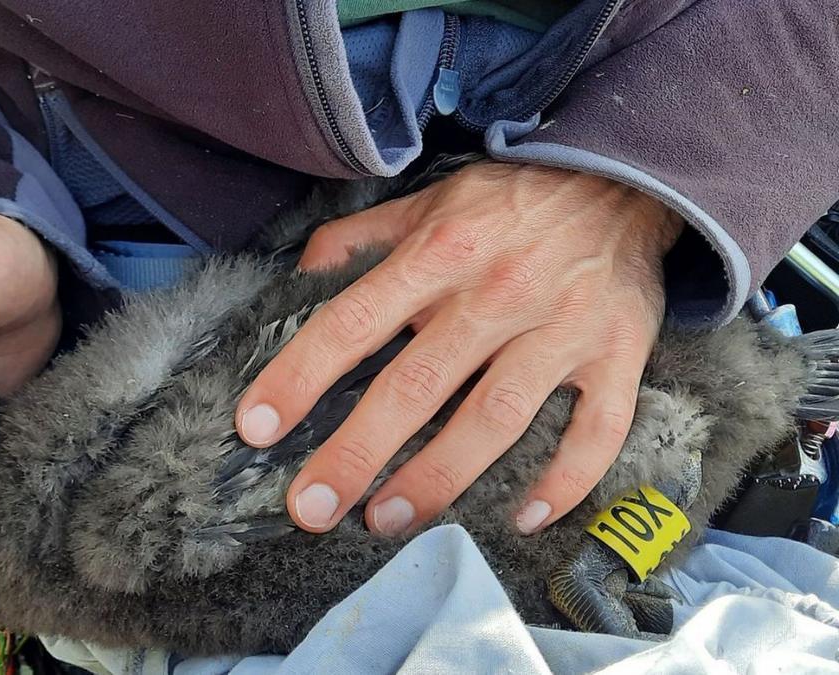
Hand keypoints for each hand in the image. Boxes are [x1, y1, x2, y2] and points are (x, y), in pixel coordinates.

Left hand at [235, 161, 683, 536]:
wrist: (627, 173)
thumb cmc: (512, 199)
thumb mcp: (427, 200)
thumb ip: (359, 238)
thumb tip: (299, 281)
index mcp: (440, 252)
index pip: (354, 320)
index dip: (300, 375)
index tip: (257, 426)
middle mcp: (497, 293)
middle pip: (416, 384)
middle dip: (357, 452)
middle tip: (311, 508)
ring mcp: (561, 328)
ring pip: (496, 418)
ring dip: (439, 477)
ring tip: (387, 519)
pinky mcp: (618, 354)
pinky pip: (597, 429)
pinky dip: (564, 480)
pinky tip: (522, 517)